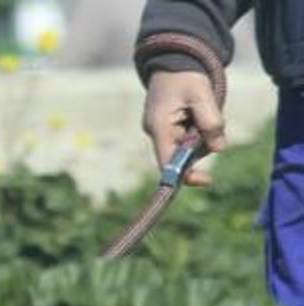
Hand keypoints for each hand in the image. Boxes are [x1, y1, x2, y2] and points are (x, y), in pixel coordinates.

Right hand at [142, 70, 226, 185]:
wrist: (173, 57)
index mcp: (159, 128)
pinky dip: (198, 129)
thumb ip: (211, 123)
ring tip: (205, 108)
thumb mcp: (203, 96)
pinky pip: (185, 136)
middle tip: (214, 121)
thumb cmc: (185, 75)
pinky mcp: (166, 124)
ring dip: (201, 135)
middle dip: (201, 146)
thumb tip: (219, 148)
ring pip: (185, 145)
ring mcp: (159, 129)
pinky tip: (199, 110)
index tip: (207, 180)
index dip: (186, 175)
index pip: (168, 163)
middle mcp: (155, 132)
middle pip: (180, 155)